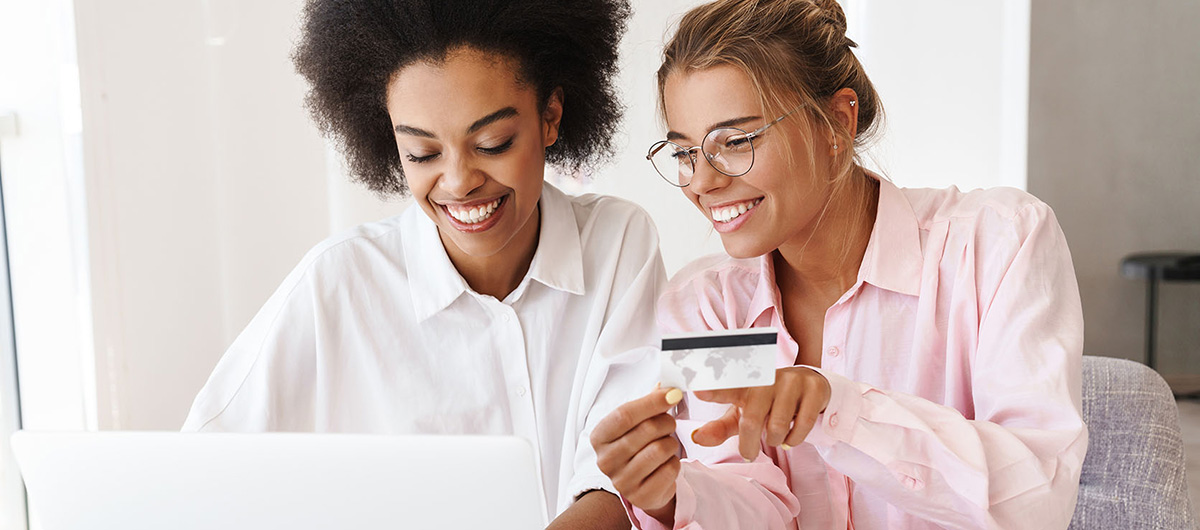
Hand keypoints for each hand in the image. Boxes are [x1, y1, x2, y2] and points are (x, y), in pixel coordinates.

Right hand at [590, 387, 682, 521]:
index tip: (673, 393)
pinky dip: (674, 463)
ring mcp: (622, 481)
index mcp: (599, 437)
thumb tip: (666, 387)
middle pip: (646, 430)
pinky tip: (666, 463)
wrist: (642, 483)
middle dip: (666, 422)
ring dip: (671, 443)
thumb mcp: (636, 423)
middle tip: (670, 422)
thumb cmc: (638, 447)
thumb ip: (648, 403)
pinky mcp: (641, 496)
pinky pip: (669, 470)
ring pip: (660, 449)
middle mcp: (605, 460)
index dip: (651, 402)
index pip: (624, 415)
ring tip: (666, 444)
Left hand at [691, 366, 830, 460]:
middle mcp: (767, 380)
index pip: (727, 388)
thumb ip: (720, 428)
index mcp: (745, 385)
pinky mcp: (813, 389)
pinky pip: (802, 425)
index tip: (698, 391)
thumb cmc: (768, 405)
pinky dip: (795, 439)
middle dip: (748, 444)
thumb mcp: (743, 416)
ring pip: (778, 425)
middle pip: (752, 420)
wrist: (810, 389)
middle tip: (748, 453)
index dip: (714, 390)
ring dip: (775, 440)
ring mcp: (791, 381)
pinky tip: (791, 436)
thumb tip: (695, 438)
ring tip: (775, 436)